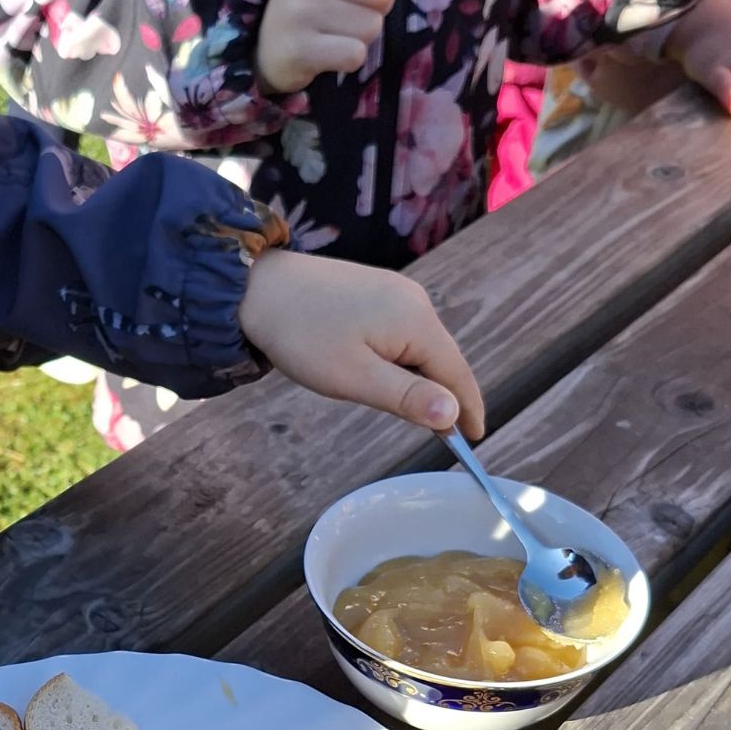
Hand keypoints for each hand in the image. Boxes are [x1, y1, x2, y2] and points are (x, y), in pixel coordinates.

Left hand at [237, 250, 485, 436]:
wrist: (255, 288)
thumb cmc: (301, 336)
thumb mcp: (354, 377)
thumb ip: (406, 397)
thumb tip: (454, 414)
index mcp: (416, 321)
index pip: (457, 373)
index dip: (468, 409)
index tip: (474, 440)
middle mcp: (414, 301)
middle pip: (442, 358)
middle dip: (443, 395)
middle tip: (441, 437)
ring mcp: (394, 291)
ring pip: (420, 346)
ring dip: (419, 378)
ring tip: (409, 409)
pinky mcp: (374, 291)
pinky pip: (401, 332)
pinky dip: (402, 359)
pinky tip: (382, 373)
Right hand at [255, 0, 409, 94]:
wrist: (264, 51)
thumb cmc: (312, 7)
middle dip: (374, 6)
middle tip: (342, 13)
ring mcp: (301, 12)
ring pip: (372, 26)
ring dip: (360, 36)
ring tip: (332, 34)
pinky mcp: (300, 49)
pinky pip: (356, 54)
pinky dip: (349, 59)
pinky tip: (328, 54)